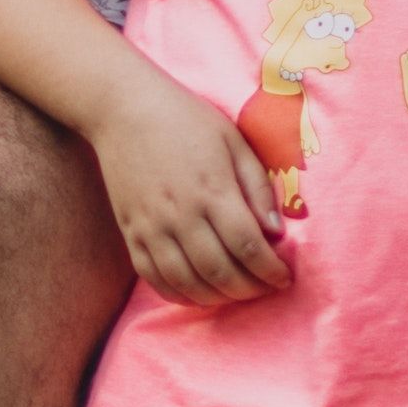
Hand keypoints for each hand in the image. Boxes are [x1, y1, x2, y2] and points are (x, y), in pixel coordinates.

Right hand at [87, 73, 293, 309]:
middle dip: (249, 289)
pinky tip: (198, 294)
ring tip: (236, 293)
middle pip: (221, 272)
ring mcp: (151, 227)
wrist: (122, 108)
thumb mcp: (234, 141)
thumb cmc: (186, 119)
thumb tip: (276, 232)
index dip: (271, 270)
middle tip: (265, 288)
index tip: (284, 277)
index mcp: (213, 190)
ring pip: (188, 283)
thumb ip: (258, 187)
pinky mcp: (130, 233)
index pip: (249, 247)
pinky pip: (154, 277)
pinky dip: (179, 295)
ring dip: (217, 298)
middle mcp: (181, 215)